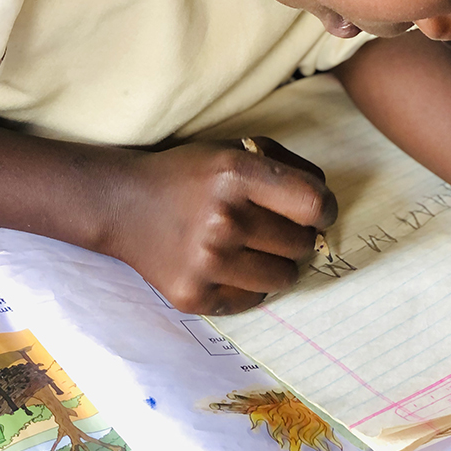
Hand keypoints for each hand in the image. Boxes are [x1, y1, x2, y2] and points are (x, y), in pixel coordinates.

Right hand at [106, 137, 335, 314]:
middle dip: (297, 236)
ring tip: (253, 247)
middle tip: (274, 227)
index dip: (325, 210)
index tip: (318, 212)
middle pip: (302, 243)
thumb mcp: (237, 150)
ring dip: (278, 263)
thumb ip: (289, 167)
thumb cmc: (191, 175)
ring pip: (285, 277)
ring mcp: (207, 262)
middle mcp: (223, 219)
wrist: (123, 205)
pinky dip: (250, 285)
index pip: (314, 204)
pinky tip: (229, 265)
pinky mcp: (194, 295)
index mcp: (237, 174)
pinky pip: (254, 300)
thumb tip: (326, 204)